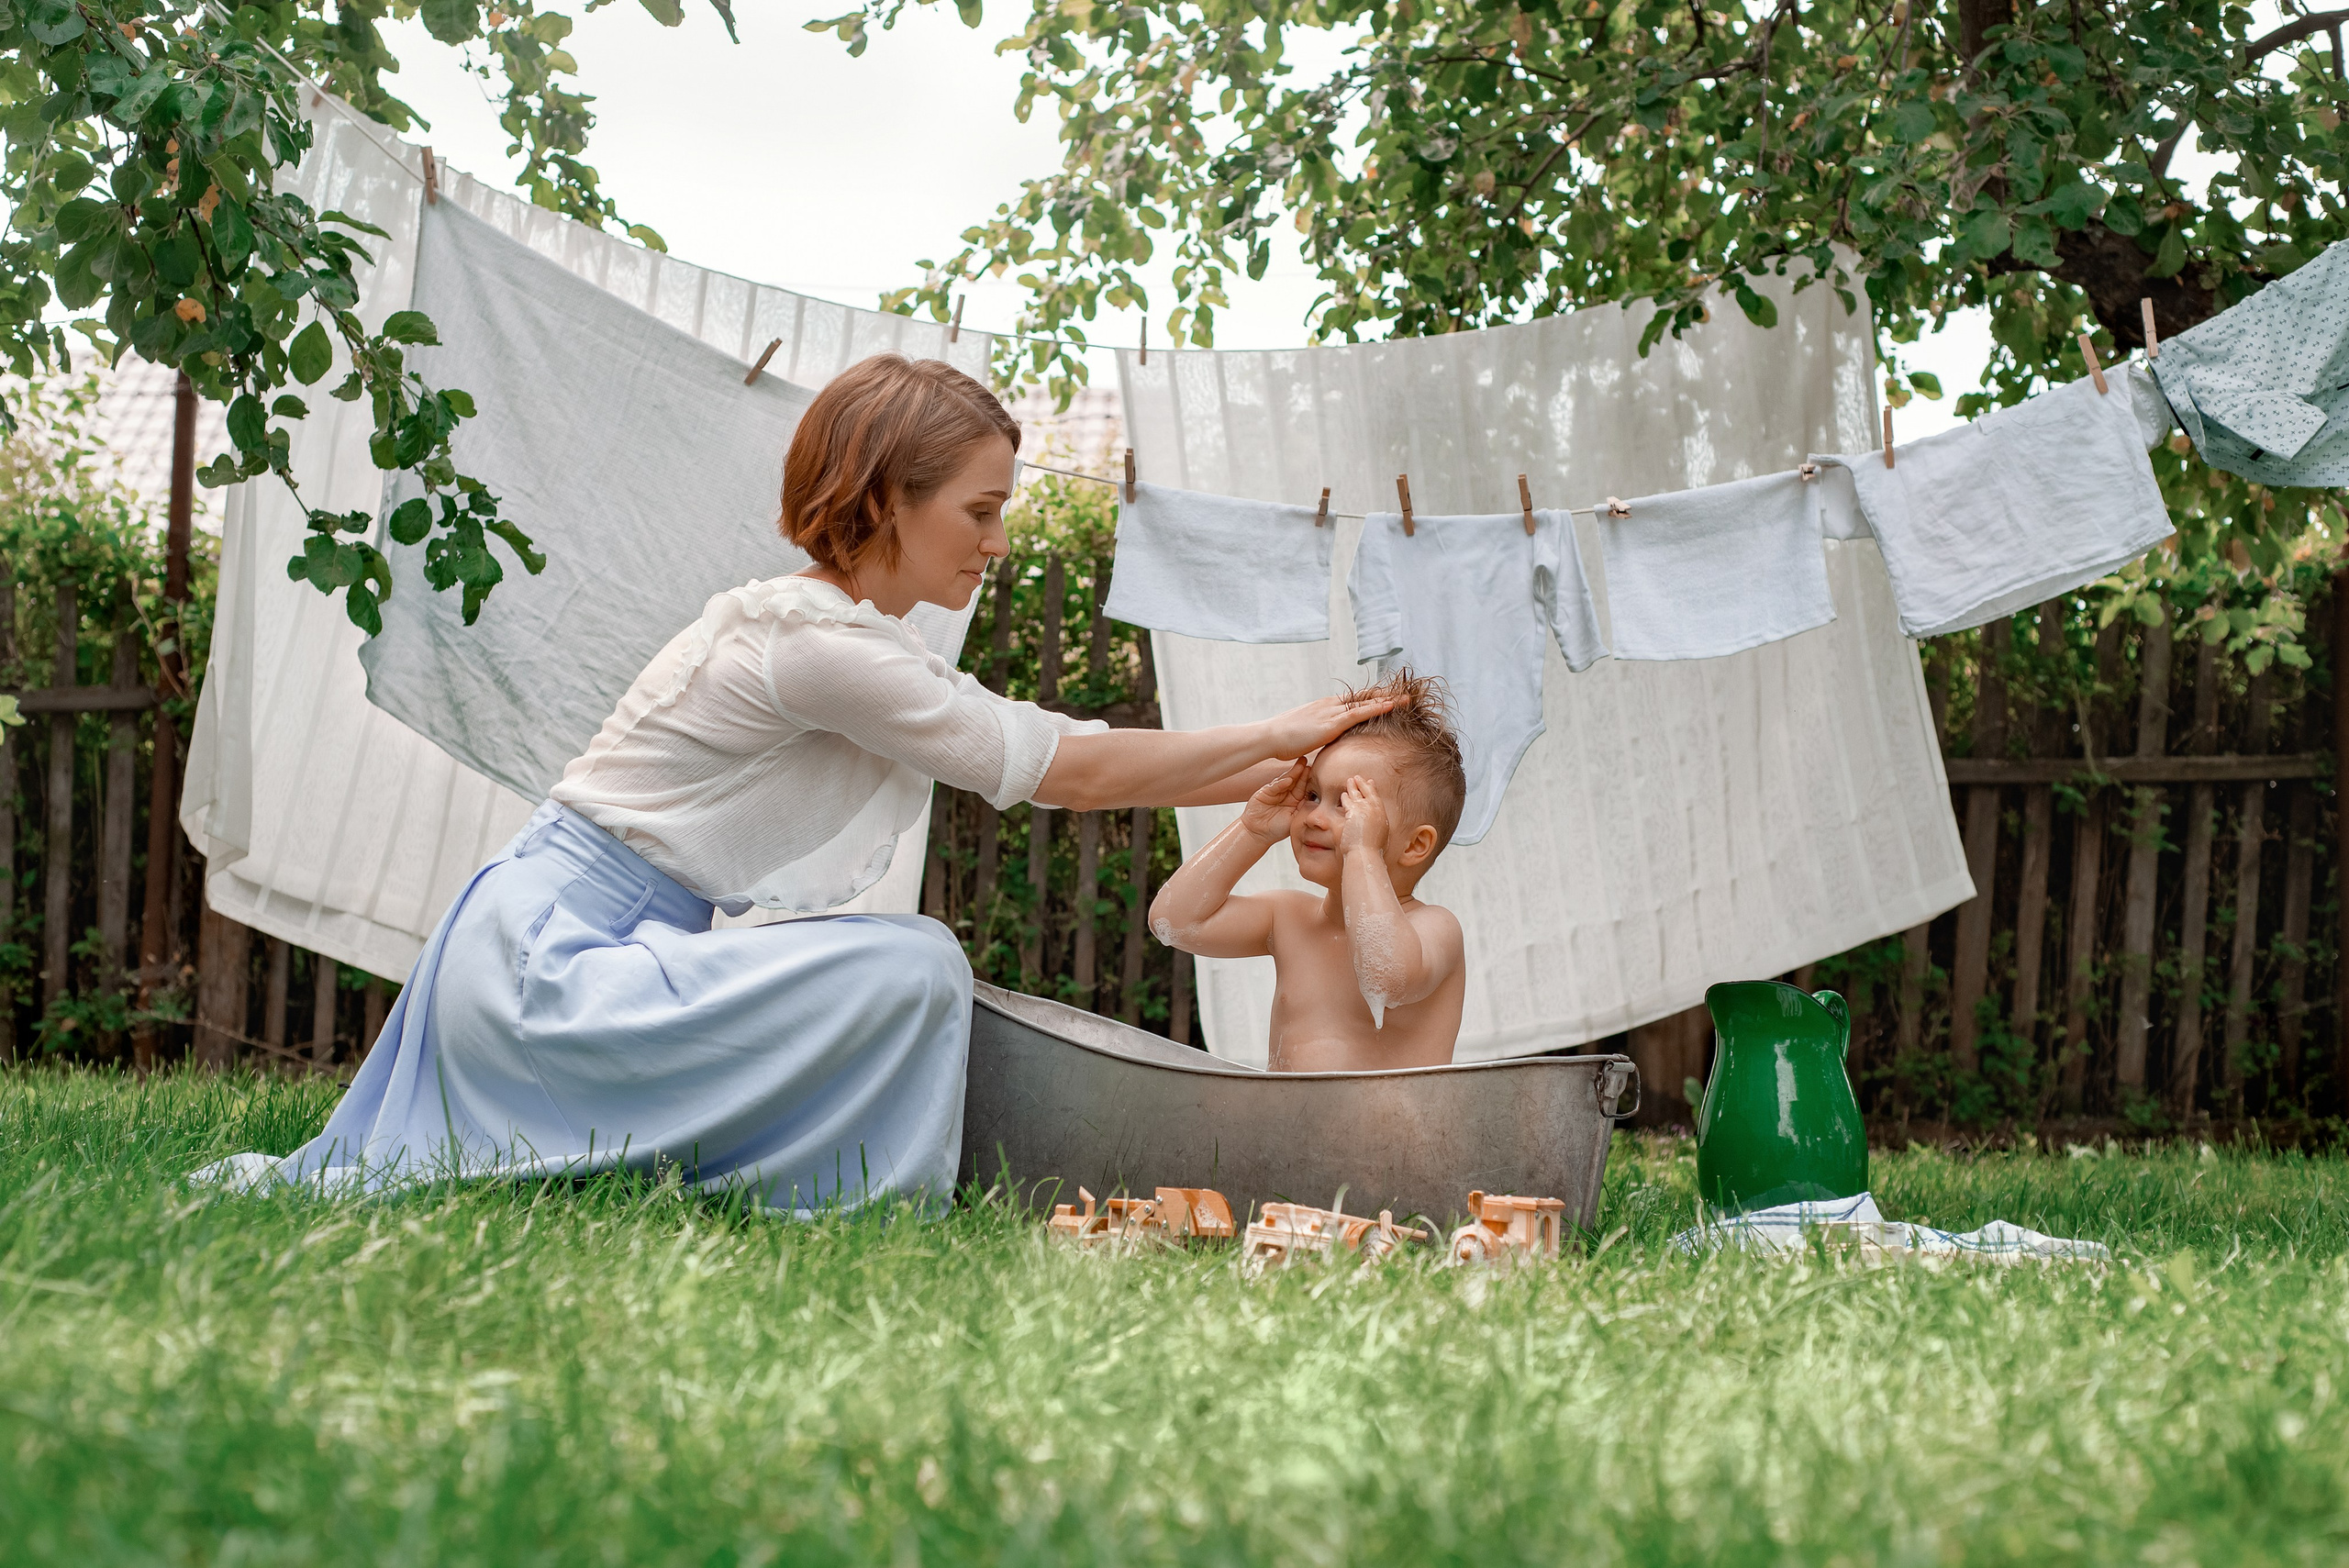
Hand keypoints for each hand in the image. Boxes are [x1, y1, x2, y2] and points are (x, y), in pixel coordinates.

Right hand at [1240, 758, 1310, 840]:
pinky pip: (1275, 787)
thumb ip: (1303, 809)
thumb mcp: (1295, 820)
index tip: (1317, 772)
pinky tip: (1288, 780)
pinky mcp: (1265, 793)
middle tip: (1308, 762)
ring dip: (1293, 773)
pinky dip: (1281, 784)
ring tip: (1301, 765)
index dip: (1308, 780)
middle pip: (1295, 781)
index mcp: (1294, 801)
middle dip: (1302, 771)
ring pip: (1286, 781)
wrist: (1258, 834)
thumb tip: (1318, 801)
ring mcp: (1275, 792)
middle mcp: (1285, 794)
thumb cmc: (1277, 830)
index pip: (1303, 788)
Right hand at [1260, 691, 1398, 760]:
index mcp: (1325, 707)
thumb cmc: (1282, 739)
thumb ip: (1318, 735)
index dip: (1371, 697)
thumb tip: (1323, 743)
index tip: (1387, 696)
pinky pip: (1358, 713)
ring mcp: (1331, 712)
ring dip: (1387, 700)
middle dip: (1384, 695)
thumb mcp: (1305, 735)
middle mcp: (1330, 705)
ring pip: (1365, 702)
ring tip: (1405, 699)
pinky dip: (1376, 708)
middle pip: (1363, 696)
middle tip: (1403, 693)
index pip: (1353, 699)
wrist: (1269, 737)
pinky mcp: (1331, 723)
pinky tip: (1390, 706)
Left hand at [1338, 775, 1388, 856]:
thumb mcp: (1380, 837)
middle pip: (1369, 792)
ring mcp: (1364, 811)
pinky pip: (1348, 802)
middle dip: (1363, 784)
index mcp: (1382, 816)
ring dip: (1353, 788)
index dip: (1373, 790)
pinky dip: (1346, 798)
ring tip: (1349, 781)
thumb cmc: (1371, 851)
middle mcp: (1375, 811)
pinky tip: (1343, 795)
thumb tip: (1372, 827)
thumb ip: (1375, 827)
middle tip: (1358, 777)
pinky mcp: (1353, 813)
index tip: (1370, 782)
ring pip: (1357, 795)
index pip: (1377, 798)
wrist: (1365, 855)